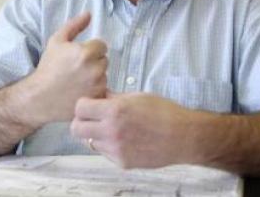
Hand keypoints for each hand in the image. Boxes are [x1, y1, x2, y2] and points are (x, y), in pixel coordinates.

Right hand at [29, 12, 107, 122]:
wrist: (40, 97)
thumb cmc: (48, 68)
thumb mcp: (56, 41)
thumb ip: (74, 25)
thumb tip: (89, 13)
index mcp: (85, 52)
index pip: (101, 45)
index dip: (90, 49)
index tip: (78, 57)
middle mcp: (94, 69)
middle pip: (104, 60)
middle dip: (93, 62)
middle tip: (77, 69)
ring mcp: (97, 85)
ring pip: (104, 74)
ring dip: (95, 76)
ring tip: (78, 81)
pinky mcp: (98, 98)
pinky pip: (104, 89)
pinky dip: (95, 89)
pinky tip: (81, 90)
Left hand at [70, 91, 192, 167]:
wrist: (183, 136)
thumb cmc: (164, 112)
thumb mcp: (137, 97)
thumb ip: (114, 98)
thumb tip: (99, 95)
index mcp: (114, 111)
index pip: (80, 108)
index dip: (83, 104)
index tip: (90, 103)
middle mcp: (111, 131)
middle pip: (76, 128)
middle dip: (82, 121)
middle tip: (93, 118)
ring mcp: (116, 149)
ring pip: (89, 142)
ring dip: (95, 134)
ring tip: (112, 128)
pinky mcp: (122, 162)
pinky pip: (104, 152)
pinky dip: (109, 145)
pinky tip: (124, 139)